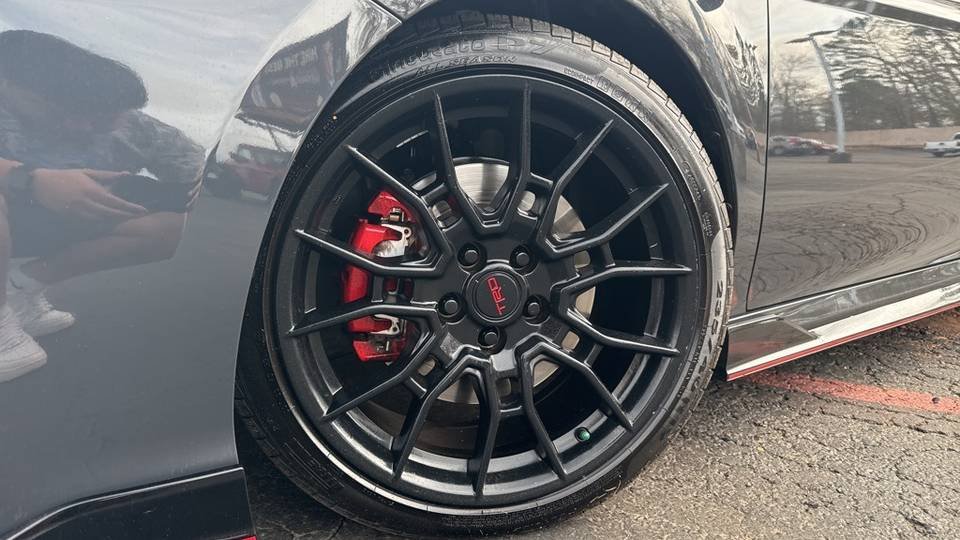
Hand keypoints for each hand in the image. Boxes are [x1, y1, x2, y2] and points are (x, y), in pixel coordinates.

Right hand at [31, 168, 147, 219]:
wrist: (40, 184)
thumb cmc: (66, 176)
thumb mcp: (88, 173)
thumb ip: (108, 175)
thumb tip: (127, 174)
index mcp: (93, 190)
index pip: (116, 202)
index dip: (130, 207)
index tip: (143, 210)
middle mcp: (87, 203)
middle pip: (111, 214)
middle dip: (126, 216)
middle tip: (139, 217)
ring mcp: (79, 212)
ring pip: (101, 220)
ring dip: (115, 222)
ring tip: (128, 221)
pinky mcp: (72, 218)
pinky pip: (90, 223)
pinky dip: (102, 224)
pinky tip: (111, 224)